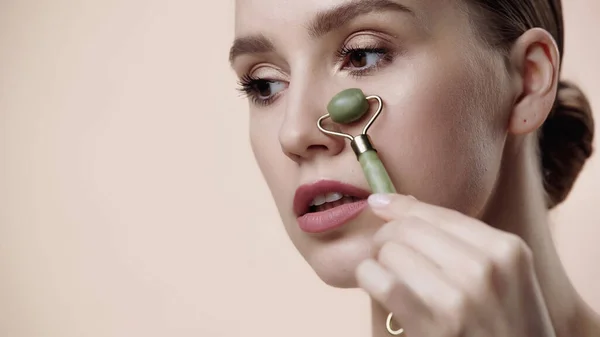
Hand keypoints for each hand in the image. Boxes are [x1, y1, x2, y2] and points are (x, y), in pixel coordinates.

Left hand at [355, 193, 555, 336]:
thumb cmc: (504, 327)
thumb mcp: (504, 278)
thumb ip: (459, 242)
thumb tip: (397, 203)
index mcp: (507, 249)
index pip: (437, 212)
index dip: (401, 206)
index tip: (380, 204)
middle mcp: (486, 268)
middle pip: (409, 229)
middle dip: (387, 236)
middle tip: (387, 254)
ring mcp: (459, 297)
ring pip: (391, 251)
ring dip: (379, 262)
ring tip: (389, 277)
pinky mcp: (432, 324)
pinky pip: (380, 280)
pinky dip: (369, 278)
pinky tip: (377, 288)